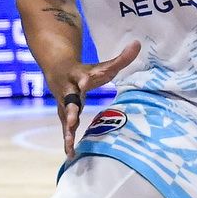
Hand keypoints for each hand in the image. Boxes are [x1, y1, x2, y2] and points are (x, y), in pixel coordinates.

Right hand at [57, 41, 141, 156]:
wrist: (58, 70)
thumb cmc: (86, 71)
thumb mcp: (102, 65)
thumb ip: (121, 58)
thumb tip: (138, 43)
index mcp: (79, 76)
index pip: (83, 77)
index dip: (84, 80)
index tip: (84, 83)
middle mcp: (68, 91)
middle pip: (69, 101)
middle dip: (71, 110)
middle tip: (73, 121)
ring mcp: (64, 104)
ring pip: (65, 117)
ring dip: (67, 130)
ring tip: (69, 144)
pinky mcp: (64, 114)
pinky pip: (65, 129)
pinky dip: (67, 141)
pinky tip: (70, 154)